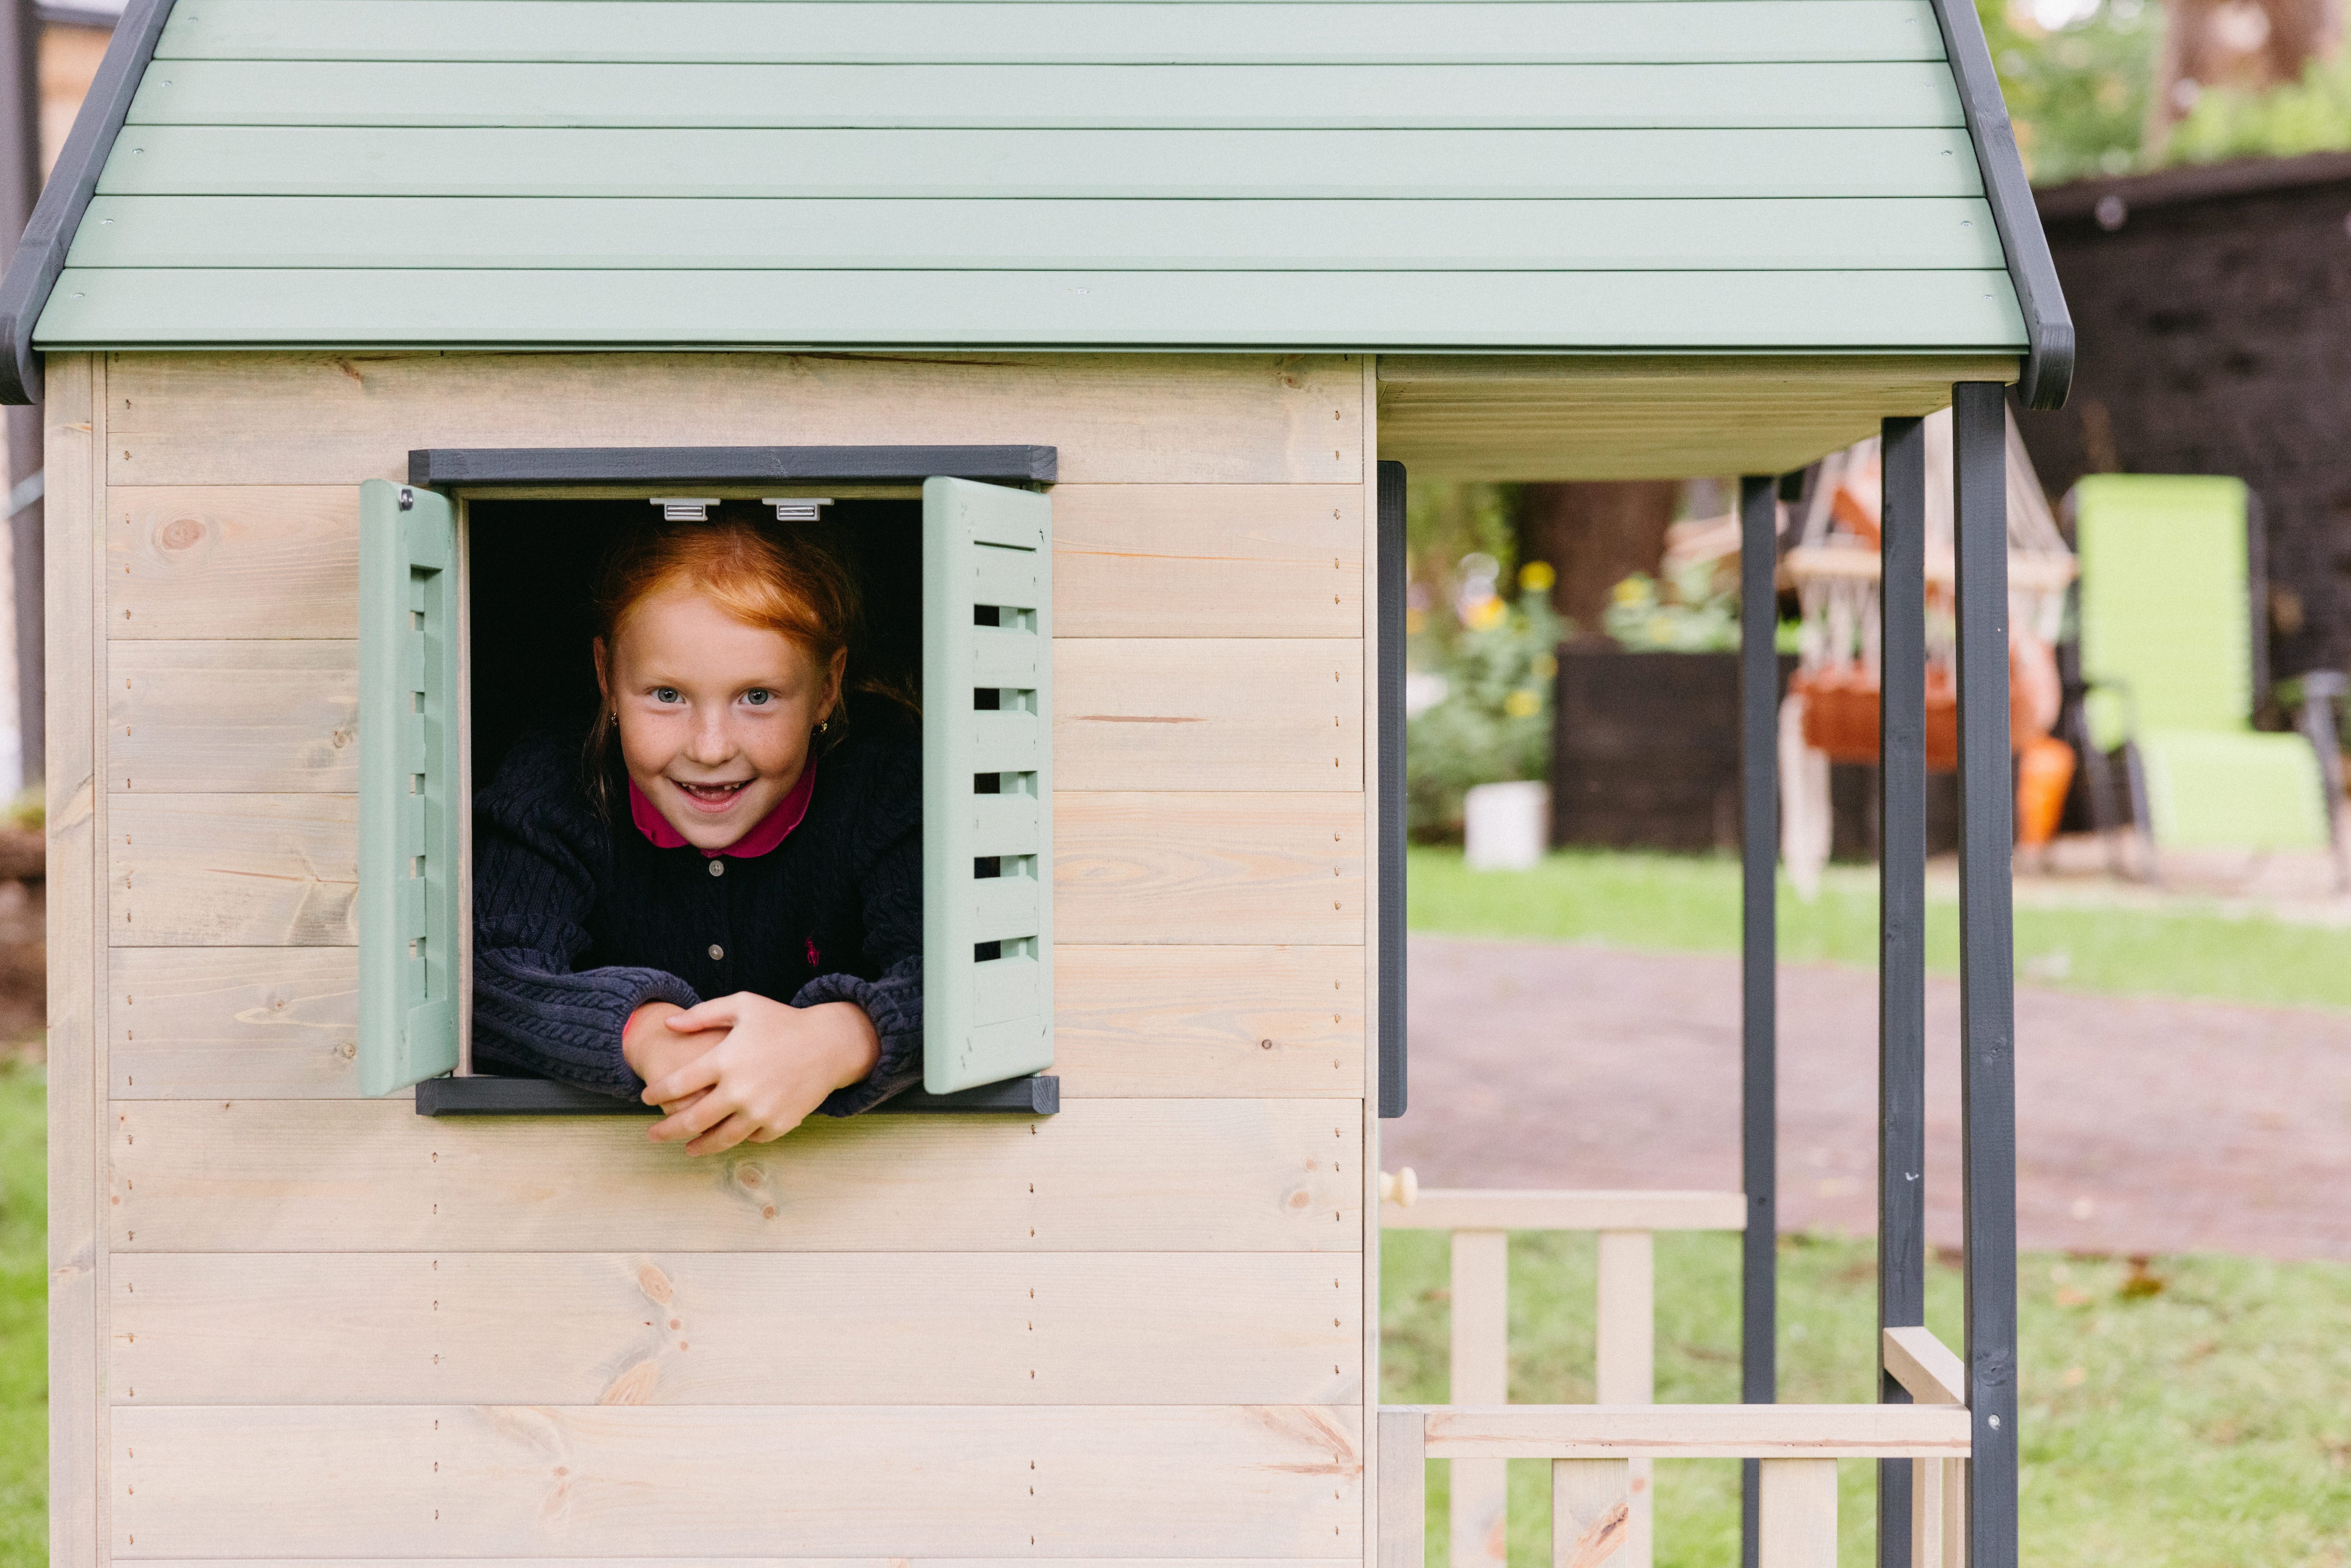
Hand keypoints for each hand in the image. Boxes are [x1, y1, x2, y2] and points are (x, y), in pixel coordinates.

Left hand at [639, 993, 881, 1154]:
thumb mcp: (743, 1005)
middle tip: (652, 1135)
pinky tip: (726, 1135)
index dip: (656, 1094)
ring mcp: (760, 1111)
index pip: (676, 1085)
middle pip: (691, 1120)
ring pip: (718, 1139)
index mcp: (725, 1059)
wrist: (830, 1044)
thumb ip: (703, 1015)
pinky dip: (735, 1138)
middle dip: (665, 1131)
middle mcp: (740, 1090)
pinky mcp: (779, 1124)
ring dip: (696, 1146)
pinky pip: (749, 1138)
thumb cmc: (782, 1021)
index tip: (647, 1098)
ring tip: (686, 1148)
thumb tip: (668, 1024)